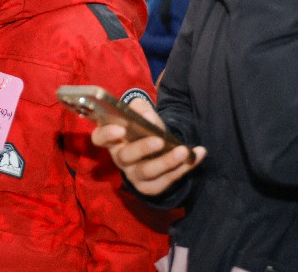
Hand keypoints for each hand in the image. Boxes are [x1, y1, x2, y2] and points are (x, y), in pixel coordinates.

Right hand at [90, 99, 206, 195]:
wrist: (159, 151)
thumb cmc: (144, 130)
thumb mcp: (142, 116)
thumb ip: (141, 110)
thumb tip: (145, 115)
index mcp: (113, 139)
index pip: (99, 138)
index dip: (107, 135)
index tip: (120, 129)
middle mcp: (120, 158)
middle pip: (125, 157)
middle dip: (142, 148)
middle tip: (159, 140)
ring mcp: (134, 175)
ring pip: (147, 172)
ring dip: (167, 162)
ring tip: (183, 150)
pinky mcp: (151, 187)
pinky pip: (167, 180)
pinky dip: (185, 168)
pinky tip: (197, 155)